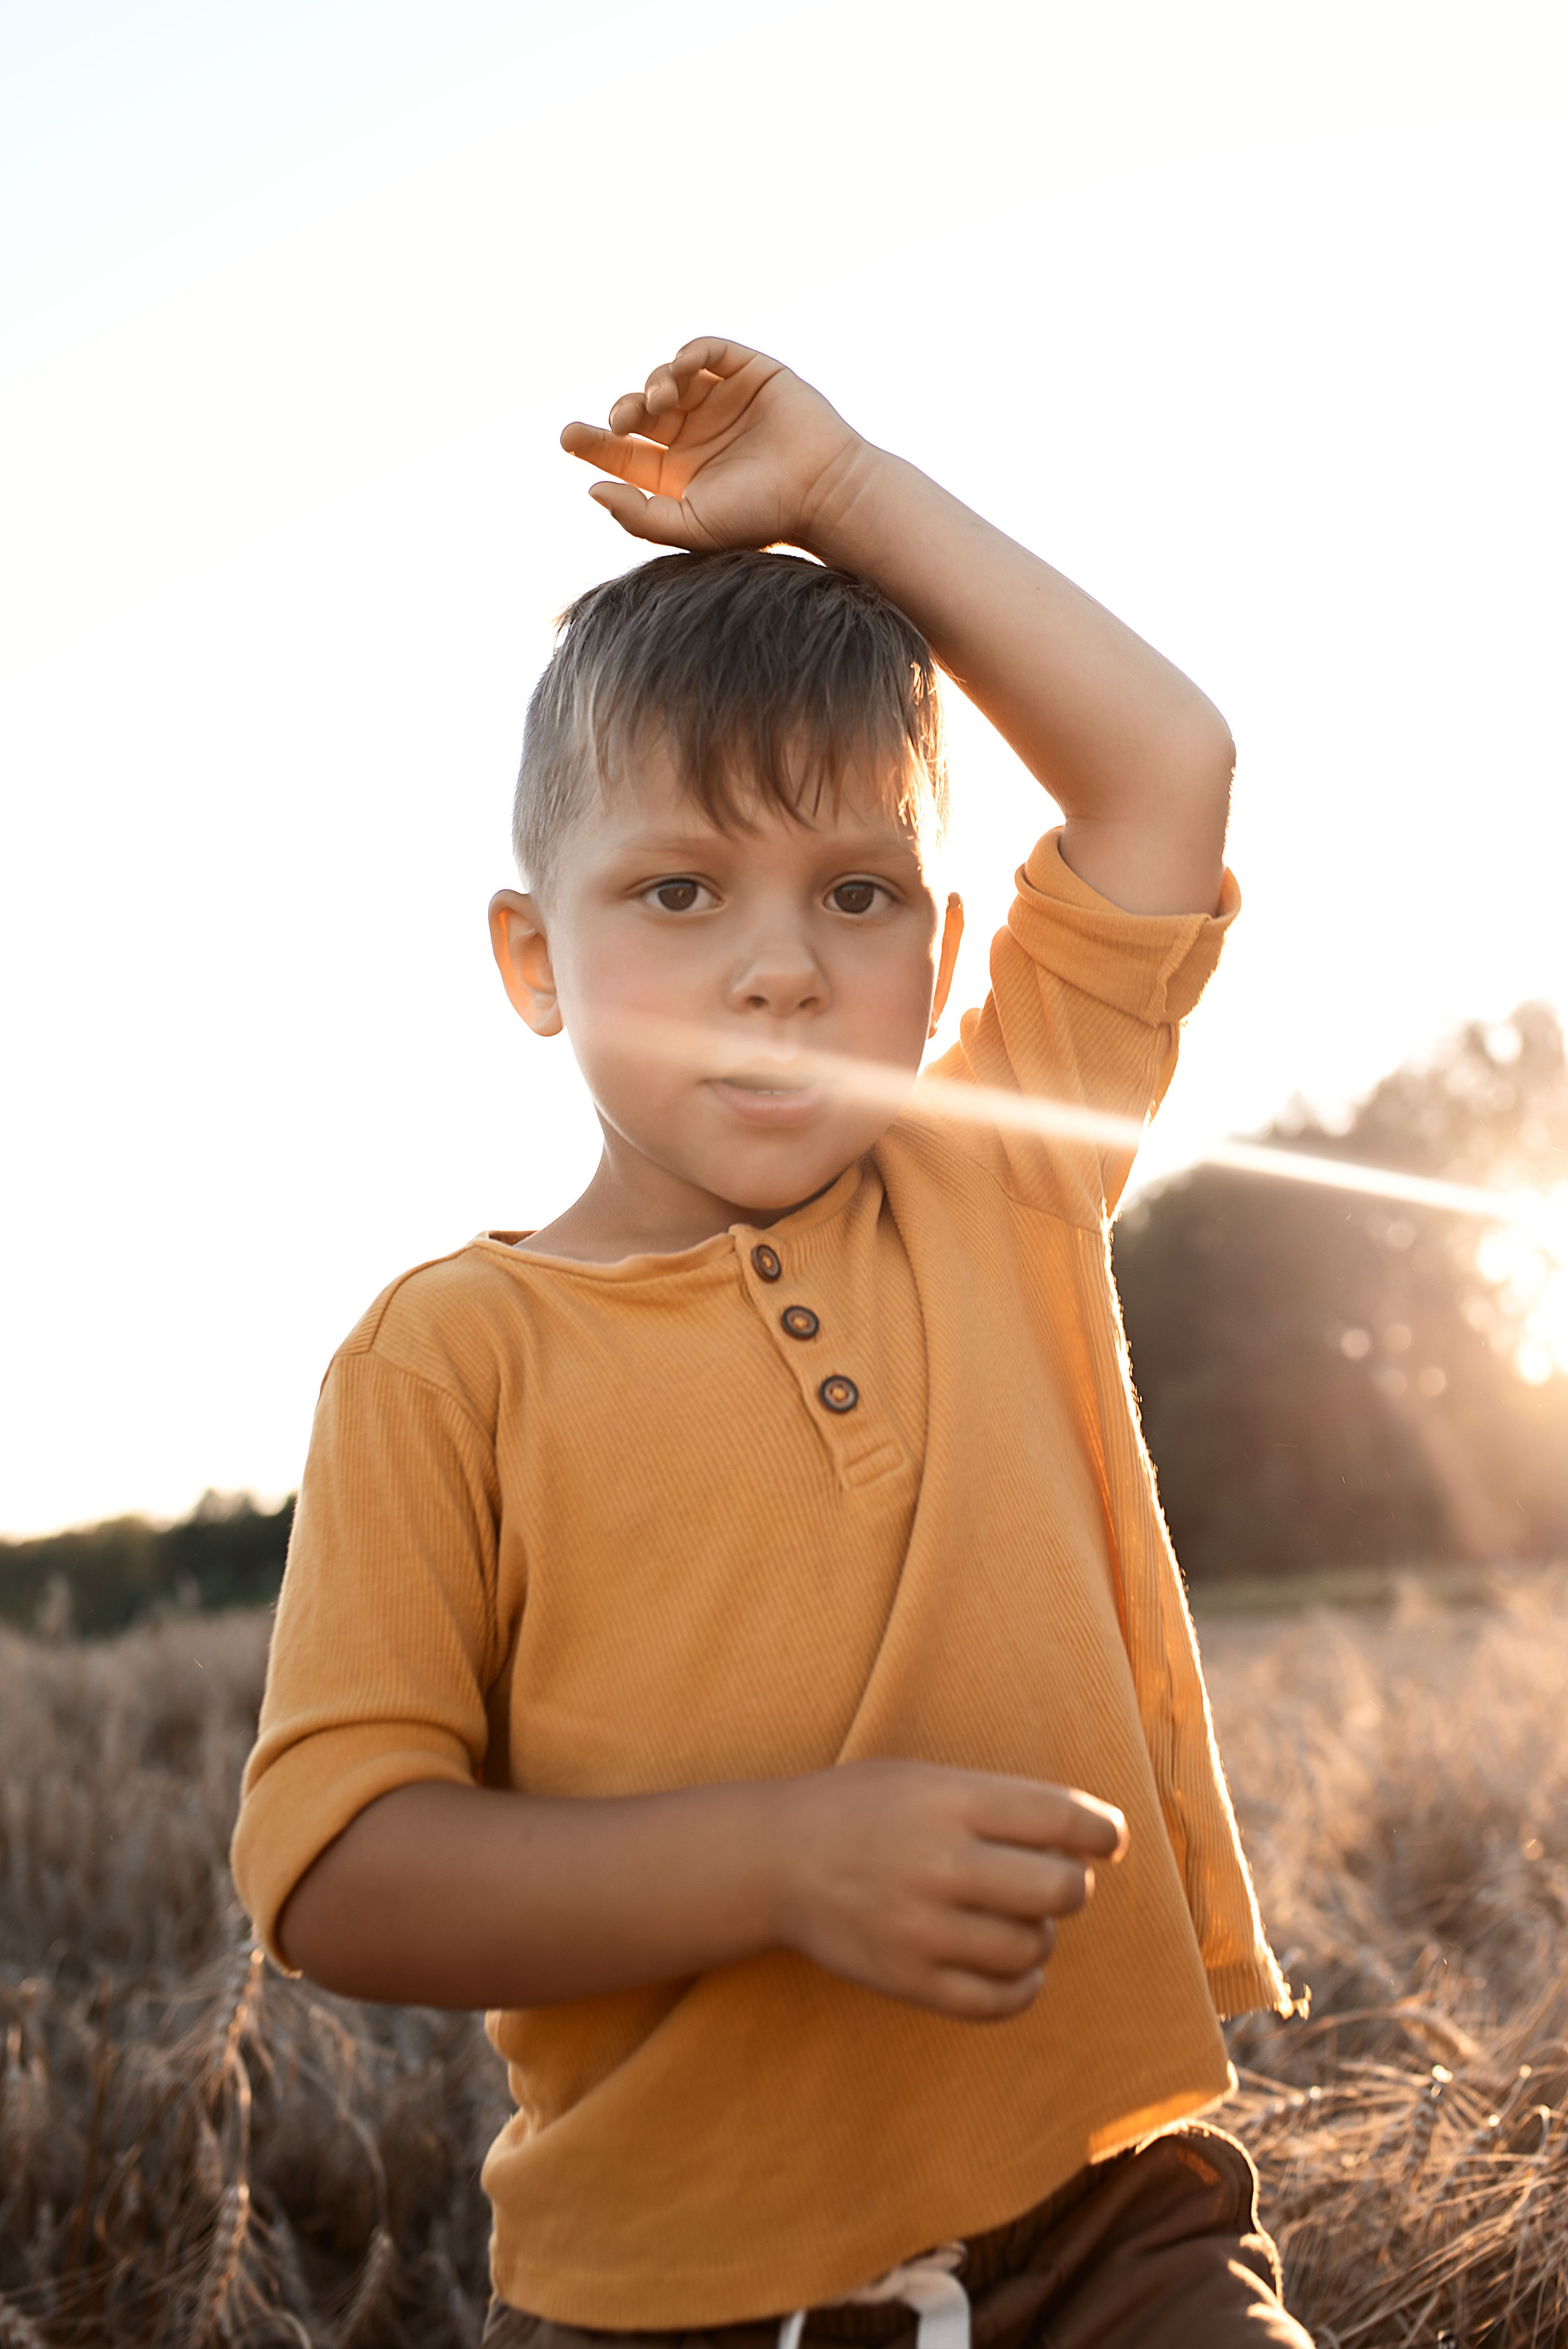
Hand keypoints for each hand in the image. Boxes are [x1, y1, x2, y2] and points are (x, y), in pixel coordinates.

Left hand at [560, 337, 864, 553]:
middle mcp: (695, 435)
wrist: (822, 490)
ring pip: (669, 378)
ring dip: (654, 384)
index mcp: (678, 474)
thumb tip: (593, 490)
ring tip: (659, 403)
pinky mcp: (749, 373)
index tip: (568, 436)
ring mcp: (721, 401)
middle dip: (623, 411)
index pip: (624, 453)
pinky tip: (682, 369)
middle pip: (639, 412)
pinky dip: (689, 353)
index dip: (593, 442)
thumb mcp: (692, 527)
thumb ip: (640, 516)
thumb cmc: (761, 516)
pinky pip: (709, 350)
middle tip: (620, 421)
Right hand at [773, 1759, 1126, 2021]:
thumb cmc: (864, 1809)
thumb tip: (1088, 1839)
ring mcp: (922, 1929)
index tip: (1110, 1839)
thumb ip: (1000, 1803)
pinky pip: (997, 2001)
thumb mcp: (926, 1779)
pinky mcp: (907, 1981)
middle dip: (1074, 1885)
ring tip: (1021, 1919)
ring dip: (1043, 1934)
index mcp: (946, 1801)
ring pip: (1033, 1946)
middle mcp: (938, 1864)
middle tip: (1057, 1880)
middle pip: (1058, 1888)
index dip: (1101, 1829)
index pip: (1057, 1816)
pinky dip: (1023, 1987)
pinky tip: (1016, 1968)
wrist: (776, 1860)